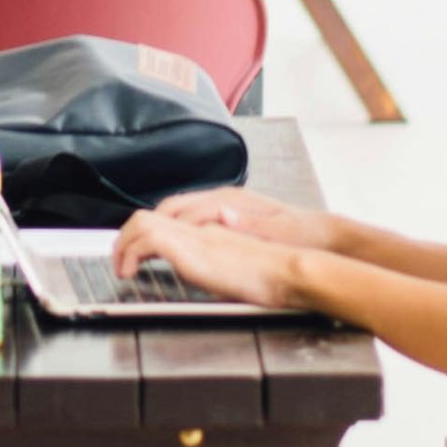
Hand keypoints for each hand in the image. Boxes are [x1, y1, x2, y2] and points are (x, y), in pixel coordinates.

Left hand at [111, 211, 303, 308]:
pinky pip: (150, 239)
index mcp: (217, 225)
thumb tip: (204, 271)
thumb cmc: (280, 273)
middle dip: (128, 236)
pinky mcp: (195, 248)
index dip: (146, 233)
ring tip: (121, 267)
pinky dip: (132, 253)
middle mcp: (204, 223)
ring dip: (124, 244)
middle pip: (153, 215)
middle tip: (120, 259)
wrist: (296, 271)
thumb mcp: (244, 264)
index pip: (170, 217)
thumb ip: (222, 261)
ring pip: (144, 222)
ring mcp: (199, 234)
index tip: (136, 252)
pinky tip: (130, 272)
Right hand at [153, 188, 340, 252]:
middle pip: (172, 207)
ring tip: (137, 247)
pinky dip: (172, 228)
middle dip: (145, 226)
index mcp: (231, 202)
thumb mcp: (278, 232)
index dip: (155, 229)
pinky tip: (167, 242)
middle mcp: (224, 198)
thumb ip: (249, 224)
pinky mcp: (229, 213)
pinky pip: (190, 217)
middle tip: (125, 248)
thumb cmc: (300, 236)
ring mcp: (225, 203)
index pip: (181, 211)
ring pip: (179, 211)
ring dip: (156, 226)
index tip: (136, 248)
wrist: (321, 236)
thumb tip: (221, 216)